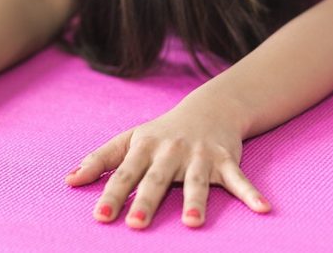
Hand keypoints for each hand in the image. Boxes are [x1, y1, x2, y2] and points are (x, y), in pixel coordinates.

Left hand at [64, 100, 270, 228]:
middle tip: (136, 224)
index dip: (112, 194)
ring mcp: (200, 156)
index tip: (100, 216)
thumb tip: (68, 181)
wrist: (209, 108)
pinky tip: (263, 209)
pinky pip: (239, 179)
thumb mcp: (129, 140)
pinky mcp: (226, 160)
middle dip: (147, 200)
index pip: (124, 174)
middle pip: (157, 179)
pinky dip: (251, 194)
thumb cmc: (162, 131)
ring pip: (197, 181)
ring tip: (193, 224)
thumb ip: (100, 160)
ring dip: (196, 202)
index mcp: (144, 148)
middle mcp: (170, 151)